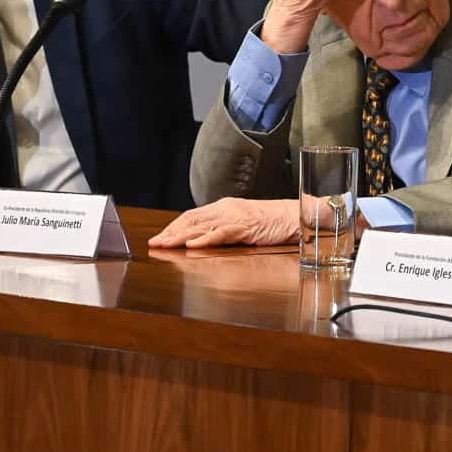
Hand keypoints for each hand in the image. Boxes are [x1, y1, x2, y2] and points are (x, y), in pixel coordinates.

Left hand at [148, 197, 297, 248]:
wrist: (297, 215)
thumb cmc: (274, 222)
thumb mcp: (244, 223)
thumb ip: (225, 228)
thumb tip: (205, 238)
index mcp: (225, 206)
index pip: (192, 215)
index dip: (174, 226)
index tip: (160, 237)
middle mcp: (227, 208)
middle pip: (192, 220)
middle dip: (170, 232)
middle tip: (153, 243)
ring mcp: (236, 216)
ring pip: (202, 226)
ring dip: (180, 236)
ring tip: (164, 244)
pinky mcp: (246, 226)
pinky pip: (221, 233)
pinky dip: (205, 239)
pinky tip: (192, 245)